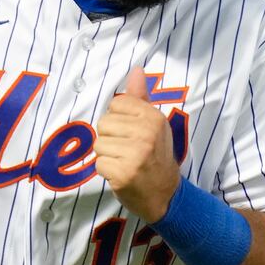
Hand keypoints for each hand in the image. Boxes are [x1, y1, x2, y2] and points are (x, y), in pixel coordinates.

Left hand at [94, 66, 179, 222]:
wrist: (166, 194)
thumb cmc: (155, 156)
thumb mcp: (153, 124)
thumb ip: (140, 98)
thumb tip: (135, 69)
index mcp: (153, 117)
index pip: (115, 104)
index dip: (118, 120)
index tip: (132, 133)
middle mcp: (146, 133)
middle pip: (104, 124)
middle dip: (111, 138)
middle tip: (129, 151)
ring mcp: (135, 154)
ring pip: (99, 144)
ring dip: (108, 156)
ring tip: (125, 162)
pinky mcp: (124, 173)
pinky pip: (99, 164)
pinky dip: (107, 172)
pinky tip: (122, 175)